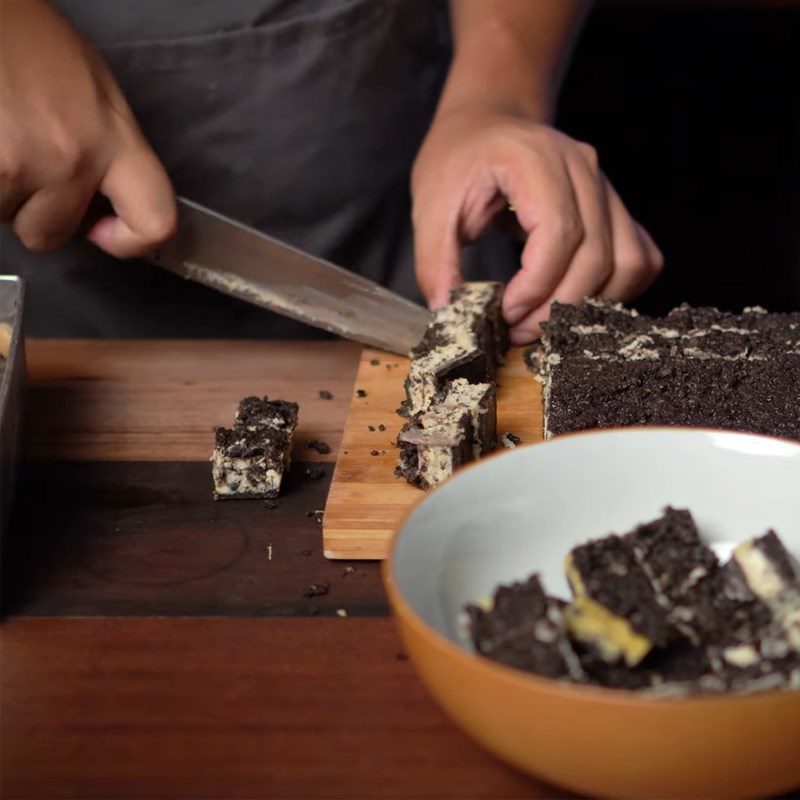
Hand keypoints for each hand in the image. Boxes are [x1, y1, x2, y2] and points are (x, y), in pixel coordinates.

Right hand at [0, 0, 175, 256]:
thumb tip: (110, 202)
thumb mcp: (95, 89)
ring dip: (2, 193)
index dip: (132, 241)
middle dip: (37, 213)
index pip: (155, 221)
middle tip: (29, 170)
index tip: (107, 231)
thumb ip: (112, 150)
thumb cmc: (29, 40)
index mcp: (115, 138)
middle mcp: (70, 158)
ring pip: (7, 218)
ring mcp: (17, 164)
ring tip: (3, 141)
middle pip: (52, 234)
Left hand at [412, 106, 662, 343]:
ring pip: (627, 263)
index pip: (559, 234)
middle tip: (516, 330)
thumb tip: (448, 313)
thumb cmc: (460, 158)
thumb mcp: (430, 204)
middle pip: (596, 255)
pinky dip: (614, 292)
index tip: (504, 314)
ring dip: (587, 306)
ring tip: (540, 321)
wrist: (489, 123)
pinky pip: (639, 259)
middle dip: (556, 307)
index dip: (536, 286)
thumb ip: (435, 260)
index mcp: (536, 158)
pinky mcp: (614, 208)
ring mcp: (606, 187)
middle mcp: (584, 169)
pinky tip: (574, 302)